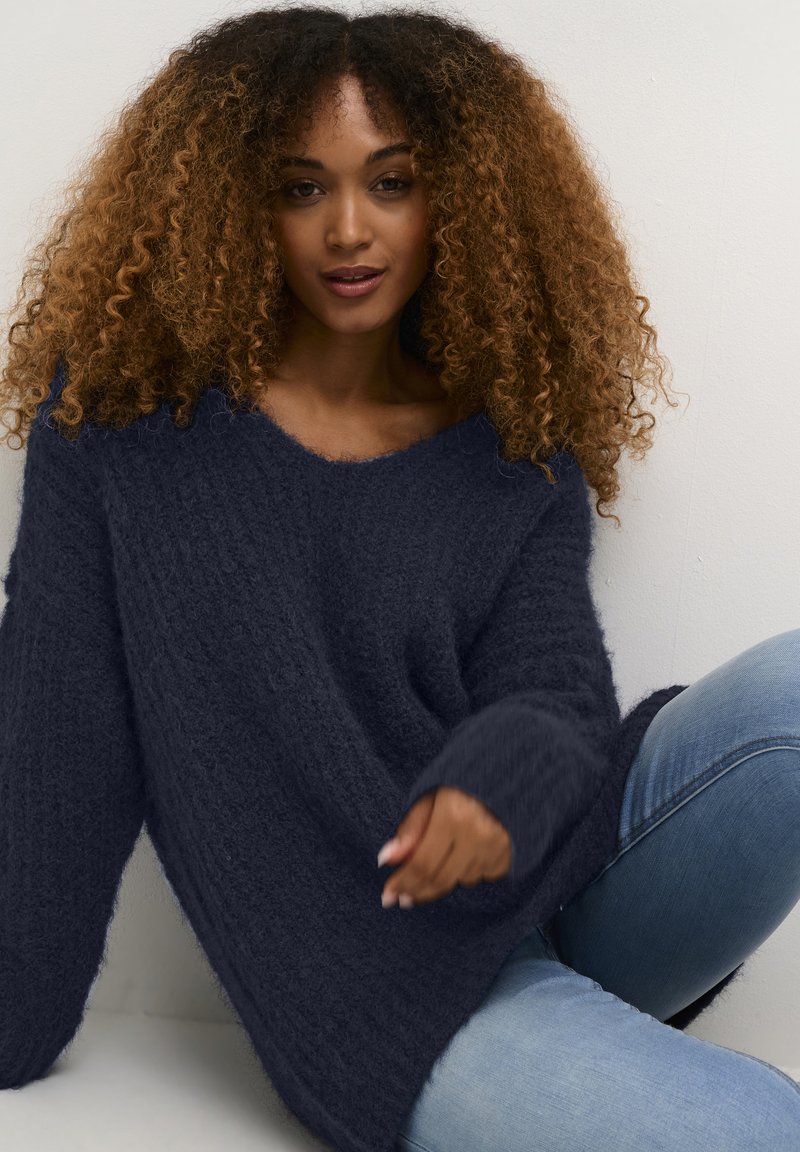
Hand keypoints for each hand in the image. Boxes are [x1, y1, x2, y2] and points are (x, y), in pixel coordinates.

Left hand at [378, 786, 511, 907]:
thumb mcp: (430, 798)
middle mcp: (477, 835)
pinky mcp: (510, 856)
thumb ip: (410, 829)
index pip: (422, 863)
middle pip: (440, 880)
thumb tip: (386, 859)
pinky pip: (482, 876)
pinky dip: (468, 871)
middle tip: (402, 898)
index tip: (388, 894)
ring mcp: (496, 848)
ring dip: (444, 876)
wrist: (507, 780)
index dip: (403, 882)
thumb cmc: (462, 787)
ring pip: (461, 880)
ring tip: (439, 859)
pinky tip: (464, 855)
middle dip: (417, 892)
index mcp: (453, 816)